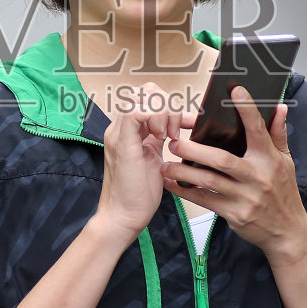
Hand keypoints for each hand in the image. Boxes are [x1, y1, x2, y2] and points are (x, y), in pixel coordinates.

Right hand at [95, 83, 182, 246]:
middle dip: (168, 105)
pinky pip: (136, 111)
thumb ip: (160, 141)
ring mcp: (119, 133)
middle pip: (145, 91)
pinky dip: (155, 119)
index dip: (171, 106)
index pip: (149, 97)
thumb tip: (182, 127)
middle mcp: (121, 127)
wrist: (124, 216)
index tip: (186, 126)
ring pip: (142, 96)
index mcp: (129, 130)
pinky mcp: (122, 142)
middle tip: (174, 132)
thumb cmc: (139, 194)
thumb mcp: (155, 160)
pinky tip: (161, 138)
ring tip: (168, 136)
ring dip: (163, 112)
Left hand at [162, 85, 306, 258]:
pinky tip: (172, 184)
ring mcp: (246, 197)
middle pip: (222, 159)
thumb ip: (278, 134)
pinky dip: (186, 192)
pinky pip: (205, 201)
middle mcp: (258, 177)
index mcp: (270, 160)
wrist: (287, 231)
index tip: (235, 90)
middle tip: (174, 141)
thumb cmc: (284, 192)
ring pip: (209, 181)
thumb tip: (280, 107)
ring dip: (184, 172)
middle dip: (195, 150)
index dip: (247, 110)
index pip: (258, 130)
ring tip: (165, 164)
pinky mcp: (235, 214)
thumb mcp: (286, 162)